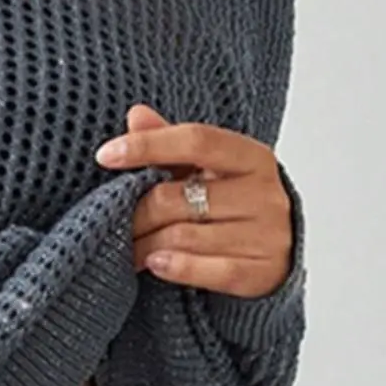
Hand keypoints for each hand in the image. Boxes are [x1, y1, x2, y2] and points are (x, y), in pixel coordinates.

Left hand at [95, 103, 293, 298]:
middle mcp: (263, 193)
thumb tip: (136, 115)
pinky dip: (177, 267)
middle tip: (113, 221)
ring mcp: (267, 234)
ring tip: (128, 248)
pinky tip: (155, 263)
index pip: (196, 140)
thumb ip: (172, 144)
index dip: (148, 145)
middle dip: (136, 212)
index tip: (106, 155)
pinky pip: (211, 270)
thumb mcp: (208, 170)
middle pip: (176, 198)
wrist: (280, 254)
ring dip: (146, 245)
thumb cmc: (236, 205)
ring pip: (184, 236)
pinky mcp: (262, 271)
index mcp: (251, 156)